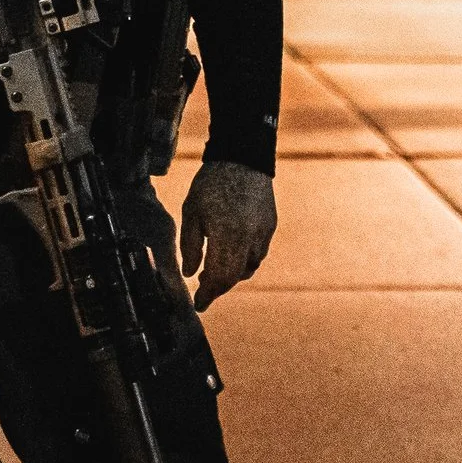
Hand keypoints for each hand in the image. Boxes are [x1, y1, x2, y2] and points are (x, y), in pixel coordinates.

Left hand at [180, 160, 274, 310]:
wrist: (242, 158)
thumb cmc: (211, 185)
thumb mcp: (192, 213)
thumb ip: (191, 246)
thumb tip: (191, 274)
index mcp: (227, 237)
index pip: (220, 278)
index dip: (208, 294)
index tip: (198, 305)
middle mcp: (249, 240)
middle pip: (235, 277)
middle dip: (218, 286)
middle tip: (203, 288)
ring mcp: (263, 234)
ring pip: (249, 267)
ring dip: (233, 274)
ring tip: (215, 270)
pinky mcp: (270, 226)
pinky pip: (258, 253)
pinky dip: (245, 260)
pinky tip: (232, 253)